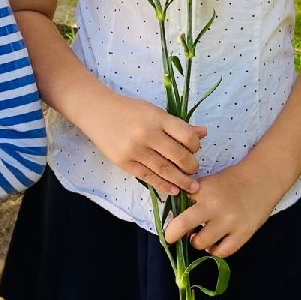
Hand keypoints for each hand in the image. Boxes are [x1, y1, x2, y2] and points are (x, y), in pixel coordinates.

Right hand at [79, 93, 205, 196]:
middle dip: (191, 166)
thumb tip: (203, 133)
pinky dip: (163, 185)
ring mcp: (135, 150)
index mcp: (157, 118)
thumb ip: (178, 124)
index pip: (186, 136)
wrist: (97, 112)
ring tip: (192, 187)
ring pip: (165, 170)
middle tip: (194, 170)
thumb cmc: (129, 110)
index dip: (195, 145)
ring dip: (181, 180)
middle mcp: (147, 134)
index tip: (195, 149)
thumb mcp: (154, 111)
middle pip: (178, 155)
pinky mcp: (124, 162)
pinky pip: (148, 177)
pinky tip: (173, 189)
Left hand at [160, 157, 277, 256]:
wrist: (262, 179)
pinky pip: (222, 252)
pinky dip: (214, 250)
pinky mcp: (243, 234)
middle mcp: (214, 206)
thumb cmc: (231, 181)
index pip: (176, 205)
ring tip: (199, 236)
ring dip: (196, 242)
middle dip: (171, 234)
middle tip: (170, 237)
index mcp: (203, 190)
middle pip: (182, 225)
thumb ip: (191, 196)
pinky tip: (214, 243)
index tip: (167, 222)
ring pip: (200, 243)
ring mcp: (229, 222)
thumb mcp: (208, 182)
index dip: (169, 215)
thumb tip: (173, 216)